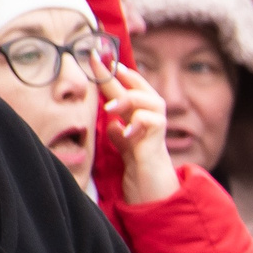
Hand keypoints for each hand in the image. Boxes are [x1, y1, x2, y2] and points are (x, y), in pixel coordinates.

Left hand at [101, 59, 181, 205]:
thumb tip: (112, 126)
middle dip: (118, 74)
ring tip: (110, 110)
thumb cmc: (141, 174)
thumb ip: (120, 136)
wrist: (156, 196)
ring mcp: (156, 128)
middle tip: (97, 63)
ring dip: (128, 99)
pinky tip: (126, 132)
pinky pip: (153, 121)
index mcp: (136, 119)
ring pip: (148, 99)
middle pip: (138, 87)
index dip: (110, 73)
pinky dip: (138, 122)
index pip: (123, 90)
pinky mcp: (159, 140)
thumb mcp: (124, 151)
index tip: (94, 56)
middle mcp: (148, 119)